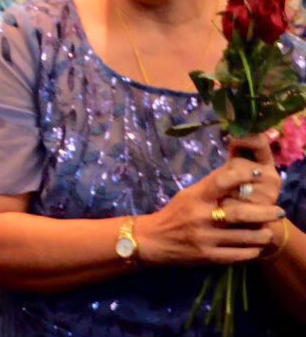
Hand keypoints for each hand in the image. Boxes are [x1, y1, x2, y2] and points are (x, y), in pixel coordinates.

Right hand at [139, 136, 282, 266]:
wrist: (153, 240)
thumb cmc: (174, 214)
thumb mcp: (187, 195)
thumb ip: (210, 188)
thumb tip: (236, 174)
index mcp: (195, 198)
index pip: (221, 182)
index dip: (242, 176)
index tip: (258, 174)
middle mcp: (201, 217)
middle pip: (239, 214)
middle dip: (263, 212)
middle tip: (279, 211)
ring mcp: (205, 238)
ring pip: (242, 237)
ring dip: (261, 235)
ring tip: (268, 232)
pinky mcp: (207, 257)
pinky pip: (236, 255)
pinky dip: (250, 252)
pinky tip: (256, 248)